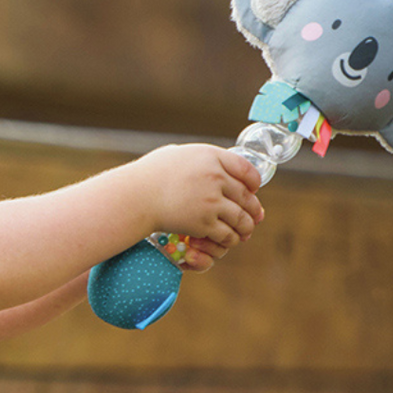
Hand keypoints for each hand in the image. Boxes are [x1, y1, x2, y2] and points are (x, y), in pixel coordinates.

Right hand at [139, 144, 264, 247]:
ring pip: (240, 218)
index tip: (254, 189)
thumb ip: (199, 158)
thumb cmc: (151, 174)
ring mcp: (211, 201)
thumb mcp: (177, 153)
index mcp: (212, 157)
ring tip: (245, 231)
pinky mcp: (203, 223)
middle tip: (255, 216)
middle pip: (246, 196)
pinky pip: (226, 233)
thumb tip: (210, 162)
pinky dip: (230, 238)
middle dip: (253, 209)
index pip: (246, 170)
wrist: (137, 195)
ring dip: (245, 227)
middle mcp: (215, 177)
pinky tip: (229, 239)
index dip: (254, 182)